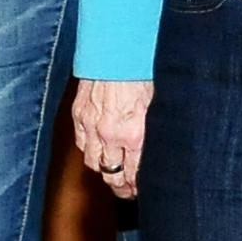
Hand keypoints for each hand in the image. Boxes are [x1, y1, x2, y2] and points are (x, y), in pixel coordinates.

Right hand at [74, 79, 152, 198]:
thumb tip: (163, 149)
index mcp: (134, 135)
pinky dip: (90, 151)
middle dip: (120, 187)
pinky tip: (98, 151)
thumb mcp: (159, 104)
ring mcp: (91, 126)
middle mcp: (110, 135)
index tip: (140, 190)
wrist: (117, 49)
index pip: (133, 175)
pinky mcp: (79, 115)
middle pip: (111, 175)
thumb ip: (156, 130)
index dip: (136, 187)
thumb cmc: (143, 72)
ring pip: (93, 163)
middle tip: (127, 191)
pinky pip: (81, 144)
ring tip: (113, 173)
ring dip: (104, 170)